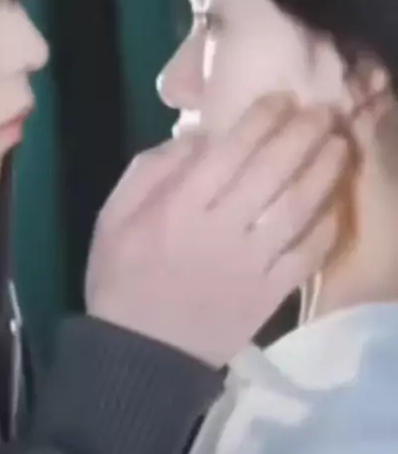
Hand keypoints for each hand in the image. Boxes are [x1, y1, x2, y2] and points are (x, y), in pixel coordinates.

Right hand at [85, 94, 348, 367]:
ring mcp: (249, 265)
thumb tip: (199, 137)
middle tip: (323, 113)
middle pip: (272, 172)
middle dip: (303, 135)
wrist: (140, 353)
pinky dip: (325, 229)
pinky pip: (306, 257)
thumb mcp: (114, 216)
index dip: (262, 118)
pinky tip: (335, 205)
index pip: (231, 150)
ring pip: (297, 210)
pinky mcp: (268, 295)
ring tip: (339, 147)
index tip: (282, 99)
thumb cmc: (122, 277)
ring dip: (323, 174)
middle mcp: (219, 230)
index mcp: (179, 207)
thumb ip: (153, 170)